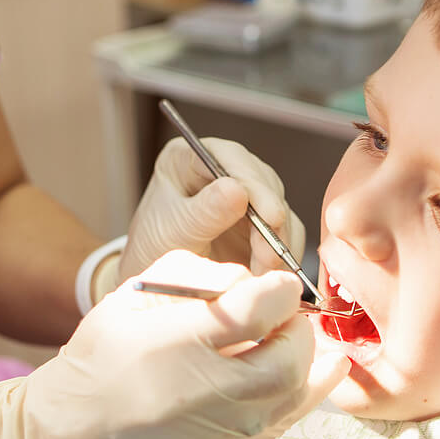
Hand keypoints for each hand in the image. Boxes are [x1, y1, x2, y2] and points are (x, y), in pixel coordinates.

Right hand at [0, 251, 349, 438]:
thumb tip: (251, 282)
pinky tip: (311, 375)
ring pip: (292, 396)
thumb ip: (195, 274)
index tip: (280, 285)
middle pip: (288, 358)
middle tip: (283, 318)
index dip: (281, 291)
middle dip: (296, 329)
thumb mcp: (133, 296)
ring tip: (295, 342)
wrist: (70, 438)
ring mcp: (216, 438)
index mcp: (175, 344)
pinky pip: (276, 427)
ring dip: (304, 363)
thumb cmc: (103, 357)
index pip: (259, 310)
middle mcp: (203, 395)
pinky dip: (295, 397)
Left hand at [119, 136, 305, 282]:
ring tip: (263, 270)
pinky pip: (285, 231)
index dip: (254, 184)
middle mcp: (220, 170)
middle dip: (270, 220)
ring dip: (278, 241)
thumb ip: (204, 212)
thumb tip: (238, 189)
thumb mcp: (174, 231)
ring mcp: (243, 196)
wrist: (155, 280)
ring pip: (278, 207)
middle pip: (262, 182)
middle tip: (270, 254)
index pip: (229, 158)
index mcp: (188, 158)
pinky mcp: (259, 221)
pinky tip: (269, 272)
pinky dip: (283, 252)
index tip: (271, 215)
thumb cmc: (154, 248)